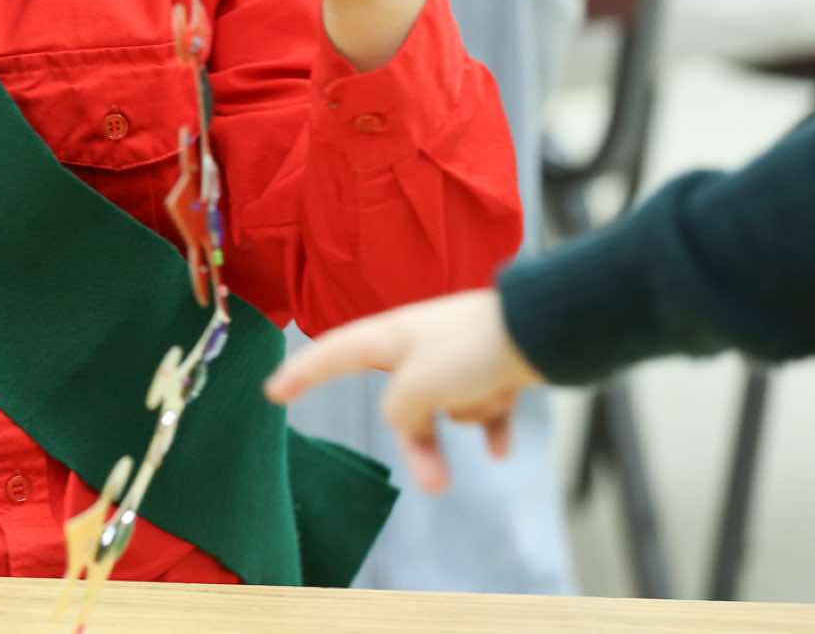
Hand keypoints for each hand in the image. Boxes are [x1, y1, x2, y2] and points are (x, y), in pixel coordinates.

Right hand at [262, 290, 543, 493]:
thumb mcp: (418, 386)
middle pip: (400, 400)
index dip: (300, 373)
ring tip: (488, 452)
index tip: (272, 392)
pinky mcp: (492, 367)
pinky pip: (483, 405)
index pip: (330, 354)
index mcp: (389, 337)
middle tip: (433, 483)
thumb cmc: (470, 351)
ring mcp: (456, 356)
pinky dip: (491, 424)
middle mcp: (418, 345)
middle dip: (418, 441)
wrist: (542, 330)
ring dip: (461, 426)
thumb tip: (407, 421)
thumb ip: (399, 410)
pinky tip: (500, 450)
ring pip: (444, 406)